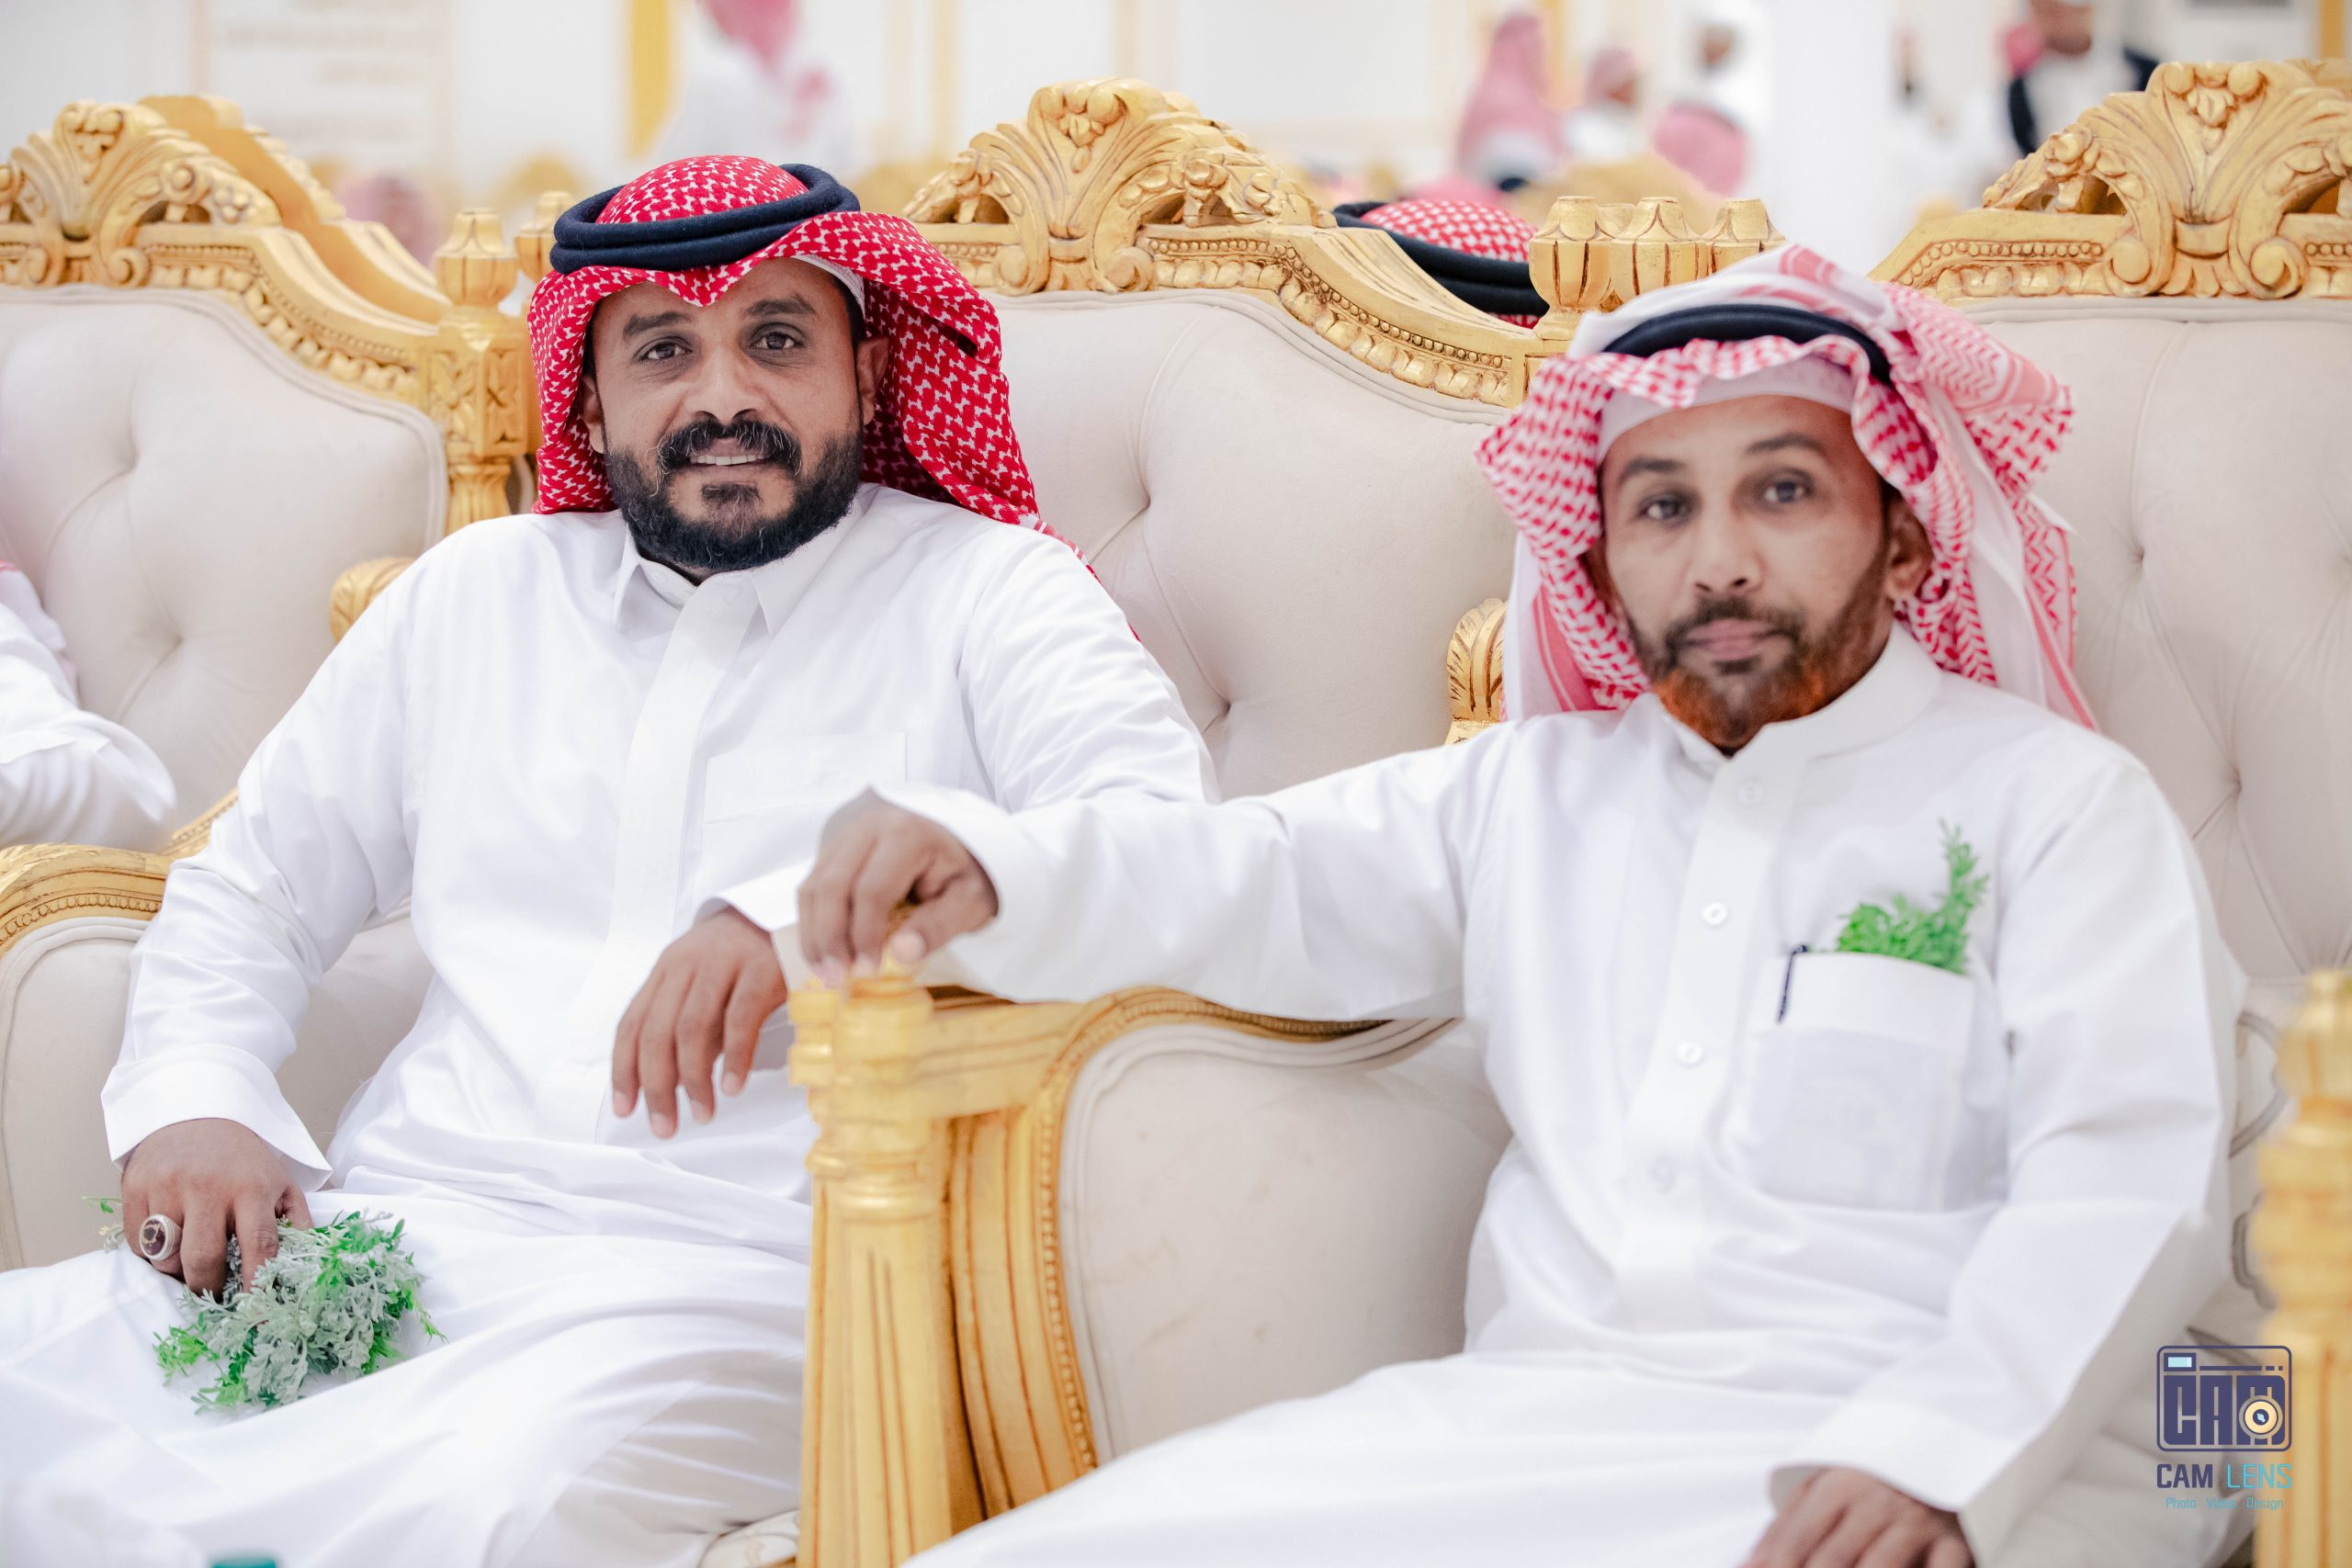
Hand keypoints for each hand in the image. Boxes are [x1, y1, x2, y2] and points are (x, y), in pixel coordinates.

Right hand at [120, 1117, 311, 1296]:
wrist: (197, 1112)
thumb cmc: (243, 1159)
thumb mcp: (280, 1181)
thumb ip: (295, 1222)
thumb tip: (306, 1266)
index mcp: (251, 1187)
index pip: (259, 1245)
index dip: (258, 1285)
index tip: (257, 1314)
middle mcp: (207, 1187)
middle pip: (203, 1260)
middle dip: (208, 1287)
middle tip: (214, 1290)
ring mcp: (168, 1186)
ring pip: (166, 1257)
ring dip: (177, 1268)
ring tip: (190, 1251)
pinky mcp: (136, 1187)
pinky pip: (139, 1244)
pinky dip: (153, 1252)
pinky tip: (169, 1233)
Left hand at [613, 907, 788, 1137]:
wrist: (786, 909)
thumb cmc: (743, 955)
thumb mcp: (704, 981)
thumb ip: (688, 1023)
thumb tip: (673, 1081)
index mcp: (666, 969)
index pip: (632, 1024)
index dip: (624, 1070)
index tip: (625, 1108)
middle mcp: (687, 965)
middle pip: (658, 1032)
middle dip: (657, 1086)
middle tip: (665, 1125)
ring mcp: (723, 964)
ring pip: (693, 1029)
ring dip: (693, 1079)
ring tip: (702, 1113)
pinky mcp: (761, 968)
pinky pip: (739, 1020)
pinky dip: (734, 1057)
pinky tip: (733, 1086)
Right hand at [798, 792, 997, 984]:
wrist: (963, 847)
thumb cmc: (967, 876)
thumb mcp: (970, 903)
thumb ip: (940, 926)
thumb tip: (901, 954)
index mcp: (906, 834)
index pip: (872, 889)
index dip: (864, 934)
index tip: (866, 971)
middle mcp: (869, 827)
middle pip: (832, 885)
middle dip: (829, 937)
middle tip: (834, 979)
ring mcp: (848, 835)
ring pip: (814, 886)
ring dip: (814, 934)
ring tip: (824, 973)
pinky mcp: (836, 850)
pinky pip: (812, 886)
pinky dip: (812, 922)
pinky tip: (822, 953)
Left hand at [1743, 1469, 1970, 1567]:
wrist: (1937, 1445)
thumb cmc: (1866, 1483)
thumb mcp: (1823, 1491)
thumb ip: (1784, 1530)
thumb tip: (1747, 1567)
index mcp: (1835, 1488)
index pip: (1797, 1538)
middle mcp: (1875, 1503)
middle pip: (1834, 1559)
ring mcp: (1917, 1522)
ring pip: (1881, 1566)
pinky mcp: (1955, 1542)